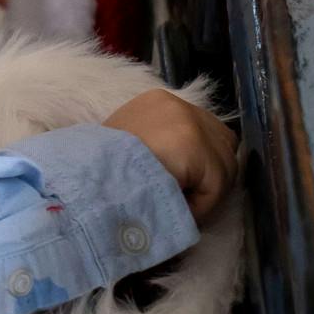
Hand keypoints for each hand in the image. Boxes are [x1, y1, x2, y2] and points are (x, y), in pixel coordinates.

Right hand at [105, 91, 236, 225]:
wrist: (90, 179)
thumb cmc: (99, 172)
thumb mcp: (126, 153)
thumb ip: (154, 152)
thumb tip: (182, 174)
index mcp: (157, 103)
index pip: (201, 130)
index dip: (200, 163)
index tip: (184, 187)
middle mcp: (177, 105)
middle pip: (222, 143)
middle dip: (211, 175)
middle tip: (187, 201)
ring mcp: (189, 122)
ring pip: (223, 169)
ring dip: (204, 194)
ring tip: (176, 208)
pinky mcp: (196, 146)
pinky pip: (216, 187)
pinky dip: (202, 206)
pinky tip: (177, 210)